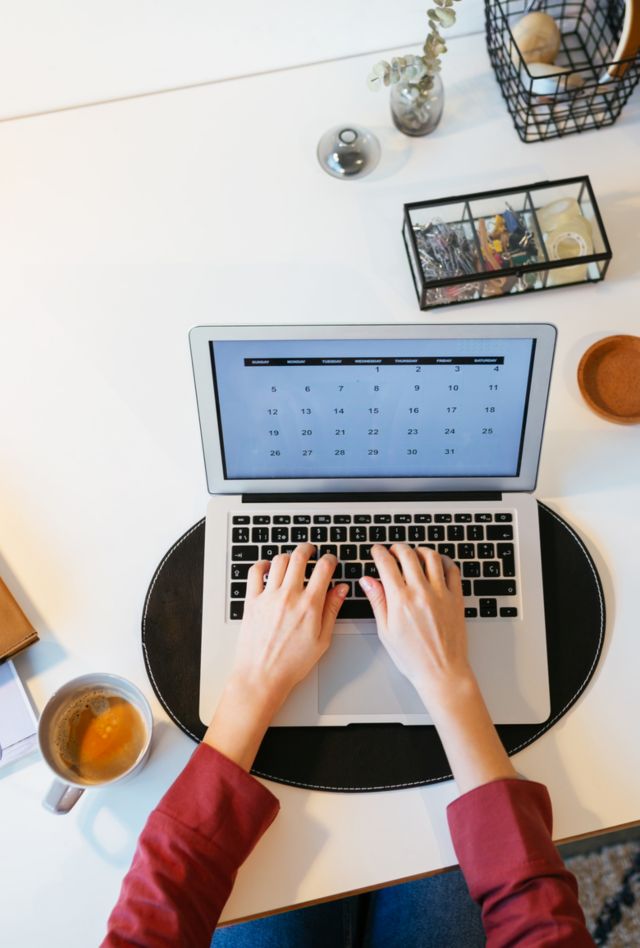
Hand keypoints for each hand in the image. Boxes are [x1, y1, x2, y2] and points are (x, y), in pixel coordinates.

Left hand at [231, 544, 347, 706]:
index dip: (330, 559)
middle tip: (311, 550)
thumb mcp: (322, 639)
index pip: (323, 568)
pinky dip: (262, 564)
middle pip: (299, 557)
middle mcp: (289, 596)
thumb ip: (332, 610)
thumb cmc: (291, 663)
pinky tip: (268, 568)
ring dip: (288, 555)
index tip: (330, 560)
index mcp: (309, 605)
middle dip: (308, 549)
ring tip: (292, 559)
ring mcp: (268, 597)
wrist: (262, 676)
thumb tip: (341, 590)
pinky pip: (255, 572)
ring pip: (279, 561)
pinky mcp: (252, 601)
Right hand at [359, 544, 516, 792]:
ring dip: (420, 551)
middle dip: (397, 548)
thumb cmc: (413, 657)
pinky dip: (444, 561)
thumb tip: (367, 581)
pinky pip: (452, 570)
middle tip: (393, 551)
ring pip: (431, 557)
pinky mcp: (456, 598)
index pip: (387, 564)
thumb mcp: (386, 631)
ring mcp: (441, 593)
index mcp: (400, 600)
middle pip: (408, 555)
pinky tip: (437, 563)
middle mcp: (421, 592)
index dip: (379, 553)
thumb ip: (377, 601)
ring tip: (414, 554)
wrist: (442, 671)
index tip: (376, 551)